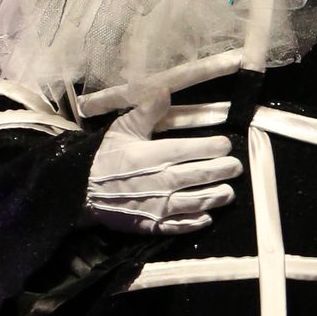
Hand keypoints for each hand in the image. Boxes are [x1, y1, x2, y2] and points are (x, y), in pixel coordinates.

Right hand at [86, 97, 239, 235]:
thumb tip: (165, 89)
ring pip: (197, 202)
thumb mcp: (123, 128)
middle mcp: (162, 181)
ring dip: (216, 197)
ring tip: (229, 192)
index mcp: (155, 155)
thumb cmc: (105, 157)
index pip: (193, 150)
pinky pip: (180, 226)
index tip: (226, 145)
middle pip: (201, 176)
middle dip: (223, 170)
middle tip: (236, 167)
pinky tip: (207, 217)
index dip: (214, 147)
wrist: (80, 191)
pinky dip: (196, 223)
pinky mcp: (152, 225)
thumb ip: (147, 111)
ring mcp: (158, 206)